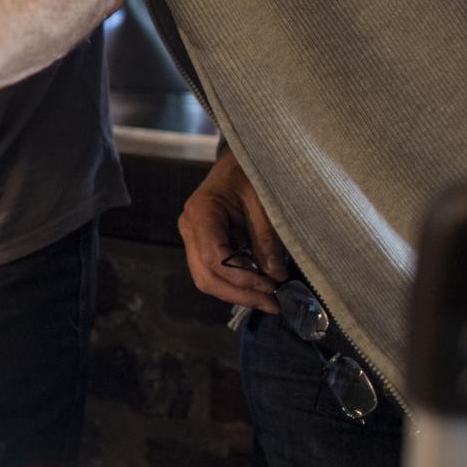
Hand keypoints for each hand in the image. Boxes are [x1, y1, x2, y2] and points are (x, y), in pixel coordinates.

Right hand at [176, 148, 290, 311]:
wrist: (236, 162)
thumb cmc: (249, 173)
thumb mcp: (263, 200)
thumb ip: (267, 237)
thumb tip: (276, 275)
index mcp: (201, 212)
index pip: (214, 257)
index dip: (242, 277)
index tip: (271, 285)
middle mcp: (190, 229)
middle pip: (206, 276)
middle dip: (240, 294)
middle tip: (273, 304)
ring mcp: (193, 239)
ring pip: (208, 280)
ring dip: (238, 294)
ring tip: (270, 301)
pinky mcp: (204, 246)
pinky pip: (215, 273)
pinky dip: (237, 285)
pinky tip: (260, 289)